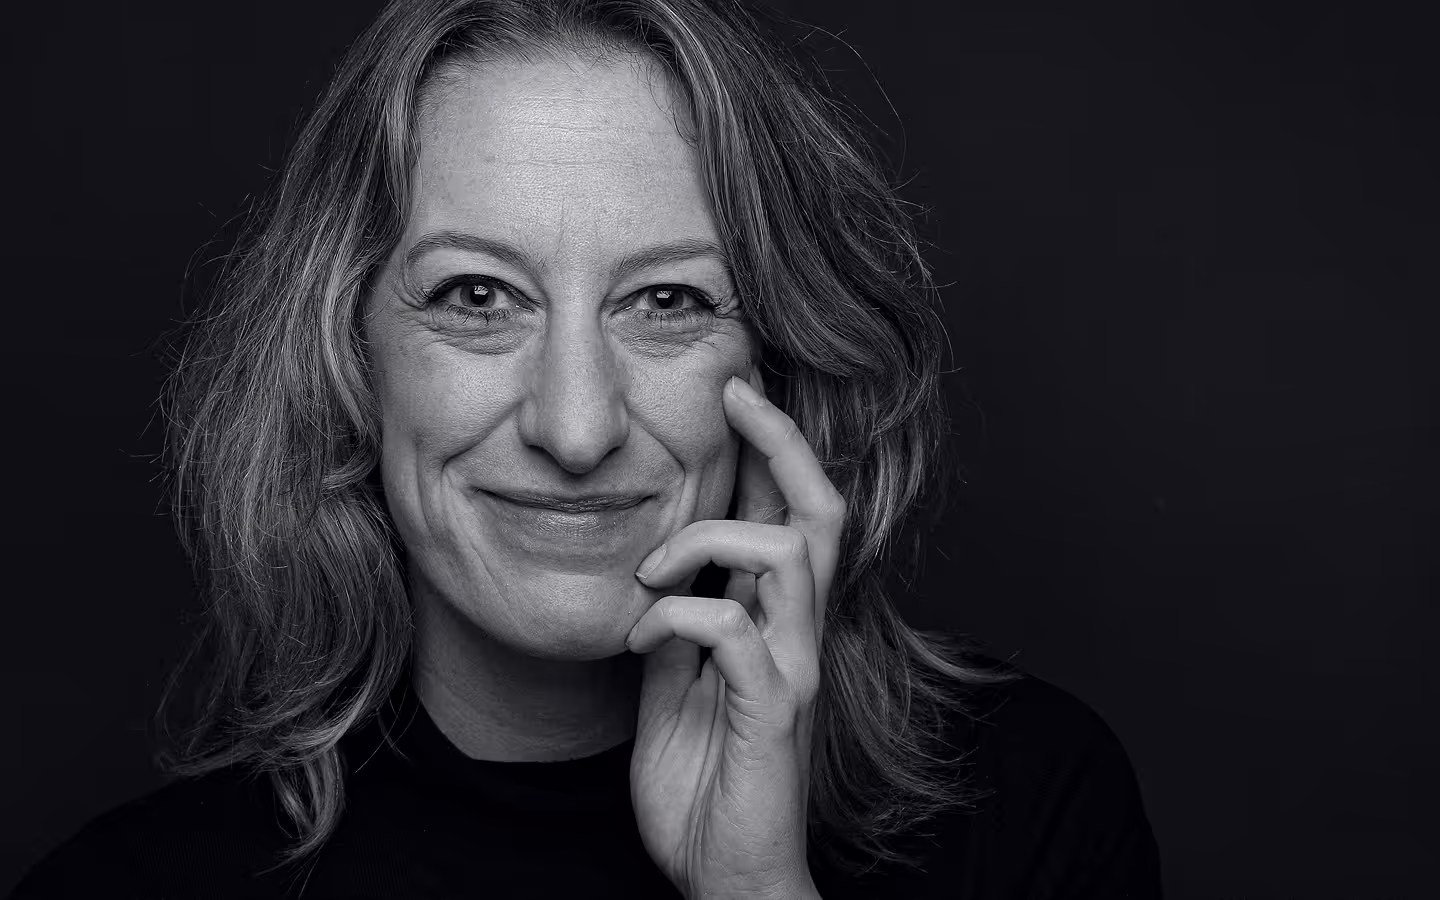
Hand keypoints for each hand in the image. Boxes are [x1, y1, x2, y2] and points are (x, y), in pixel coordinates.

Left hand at [626, 368, 841, 898]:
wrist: (727, 879)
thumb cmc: (707, 784)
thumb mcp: (677, 687)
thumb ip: (680, 626)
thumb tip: (661, 570)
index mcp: (775, 623)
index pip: (790, 515)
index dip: (773, 447)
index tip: (737, 388)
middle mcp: (799, 635)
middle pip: (820, 511)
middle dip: (781, 441)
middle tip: (736, 391)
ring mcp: (792, 670)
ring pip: (790, 553)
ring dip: (708, 540)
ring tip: (649, 569)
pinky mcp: (773, 711)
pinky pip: (735, 630)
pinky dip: (678, 616)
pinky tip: (641, 640)